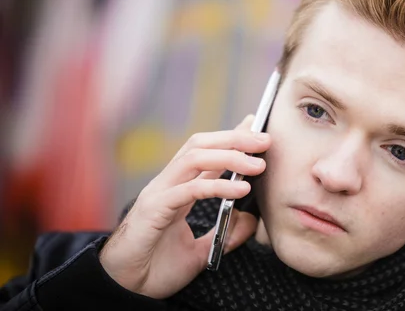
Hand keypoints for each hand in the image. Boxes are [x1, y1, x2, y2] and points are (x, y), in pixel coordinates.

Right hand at [99, 115, 269, 298]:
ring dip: (230, 156)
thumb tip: (250, 219)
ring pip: (194, 158)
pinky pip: (189, 190)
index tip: (257, 130)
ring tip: (258, 164)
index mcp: (176, 189)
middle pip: (200, 145)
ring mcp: (159, 194)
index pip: (206, 154)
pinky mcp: (154, 210)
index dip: (231, 139)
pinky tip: (240, 190)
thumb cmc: (154, 269)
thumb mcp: (200, 251)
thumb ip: (225, 234)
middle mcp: (167, 184)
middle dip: (234, 138)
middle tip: (264, 140)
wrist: (125, 289)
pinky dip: (217, 186)